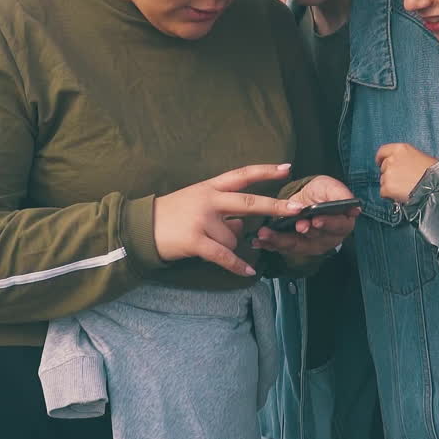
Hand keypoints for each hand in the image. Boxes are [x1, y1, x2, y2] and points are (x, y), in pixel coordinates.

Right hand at [153, 164, 301, 276]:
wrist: (139, 227)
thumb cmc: (171, 214)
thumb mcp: (198, 202)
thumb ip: (223, 209)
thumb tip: (244, 225)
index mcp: (210, 187)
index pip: (242, 175)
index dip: (265, 171)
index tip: (287, 167)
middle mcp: (208, 200)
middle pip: (249, 202)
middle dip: (276, 205)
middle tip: (299, 207)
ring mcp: (201, 220)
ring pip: (233, 238)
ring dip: (229, 246)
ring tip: (206, 243)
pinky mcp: (195, 241)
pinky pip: (224, 255)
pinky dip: (237, 265)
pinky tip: (248, 271)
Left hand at [253, 175, 359, 259]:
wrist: (304, 198)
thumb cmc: (320, 192)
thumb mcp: (331, 187)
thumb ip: (341, 195)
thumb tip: (354, 207)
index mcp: (341, 224)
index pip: (338, 227)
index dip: (327, 224)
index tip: (315, 220)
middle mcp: (328, 238)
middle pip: (316, 240)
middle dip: (302, 234)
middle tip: (294, 226)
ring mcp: (310, 245)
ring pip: (297, 246)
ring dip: (280, 241)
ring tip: (266, 234)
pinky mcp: (295, 248)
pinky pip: (282, 248)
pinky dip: (270, 245)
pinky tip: (258, 241)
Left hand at [376, 144, 438, 204]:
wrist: (436, 187)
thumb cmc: (433, 172)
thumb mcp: (420, 156)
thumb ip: (406, 158)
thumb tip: (401, 164)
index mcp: (400, 149)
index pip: (382, 151)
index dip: (381, 158)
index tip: (380, 162)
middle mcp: (391, 159)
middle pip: (383, 168)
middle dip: (390, 174)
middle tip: (402, 180)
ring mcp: (388, 174)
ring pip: (383, 181)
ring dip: (391, 185)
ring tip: (406, 188)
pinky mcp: (387, 188)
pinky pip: (384, 192)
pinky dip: (391, 195)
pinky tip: (402, 194)